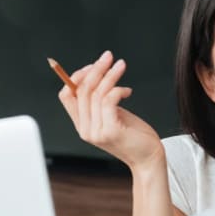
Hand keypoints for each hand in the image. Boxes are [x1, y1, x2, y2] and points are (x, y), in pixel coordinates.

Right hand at [57, 50, 162, 170]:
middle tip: (108, 56)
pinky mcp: (110, 131)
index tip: (93, 65)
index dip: (76, 77)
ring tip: (121, 65)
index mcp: (82, 124)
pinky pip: (108, 101)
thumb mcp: (113, 115)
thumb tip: (98, 74)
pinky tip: (127, 91)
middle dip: (96, 69)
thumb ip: (101, 102)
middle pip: (81, 90)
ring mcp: (96, 131)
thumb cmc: (134, 136)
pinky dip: (118, 90)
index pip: (66, 95)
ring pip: (96, 93)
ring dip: (110, 75)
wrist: (148, 159)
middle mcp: (85, 129)